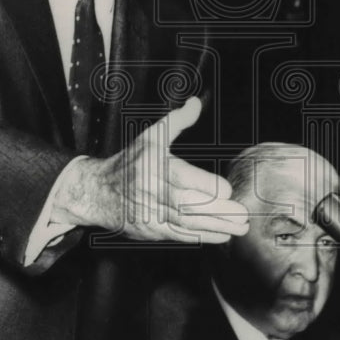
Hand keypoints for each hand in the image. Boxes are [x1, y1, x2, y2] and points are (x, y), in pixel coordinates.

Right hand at [52, 97, 248, 243]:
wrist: (97, 191)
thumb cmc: (129, 162)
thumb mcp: (151, 136)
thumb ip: (177, 120)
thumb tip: (196, 102)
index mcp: (156, 166)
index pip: (188, 180)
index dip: (211, 187)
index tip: (228, 190)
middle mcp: (153, 191)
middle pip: (190, 204)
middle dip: (220, 212)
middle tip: (243, 215)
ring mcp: (150, 213)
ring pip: (187, 223)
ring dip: (217, 228)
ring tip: (239, 228)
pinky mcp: (149, 230)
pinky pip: (179, 236)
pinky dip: (201, 237)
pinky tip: (221, 236)